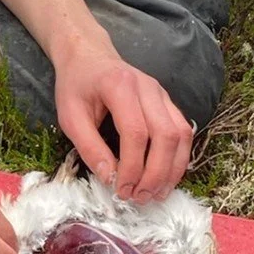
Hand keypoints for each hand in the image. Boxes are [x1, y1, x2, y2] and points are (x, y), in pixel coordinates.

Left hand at [53, 35, 194, 201]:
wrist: (88, 55)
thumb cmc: (76, 84)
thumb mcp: (70, 116)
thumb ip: (88, 147)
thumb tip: (110, 178)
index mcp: (119, 86)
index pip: (135, 132)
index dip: (132, 166)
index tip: (121, 189)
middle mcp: (148, 87)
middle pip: (165, 135)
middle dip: (155, 173)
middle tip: (140, 197)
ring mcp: (162, 93)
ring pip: (180, 135)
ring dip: (172, 169)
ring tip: (156, 194)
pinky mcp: (168, 101)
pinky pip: (182, 131)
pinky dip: (178, 158)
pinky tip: (166, 177)